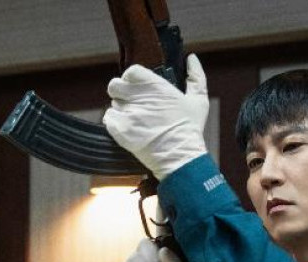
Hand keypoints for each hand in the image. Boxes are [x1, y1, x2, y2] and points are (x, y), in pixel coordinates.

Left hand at [103, 54, 208, 179]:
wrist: (181, 157)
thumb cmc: (190, 129)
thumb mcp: (199, 101)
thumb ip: (196, 77)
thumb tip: (192, 58)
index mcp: (155, 85)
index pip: (131, 71)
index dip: (133, 79)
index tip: (140, 89)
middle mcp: (138, 96)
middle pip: (115, 86)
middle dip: (122, 94)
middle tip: (135, 105)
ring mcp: (127, 112)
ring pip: (114, 104)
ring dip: (122, 111)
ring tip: (138, 122)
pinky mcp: (119, 129)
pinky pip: (108, 119)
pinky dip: (116, 125)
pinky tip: (131, 130)